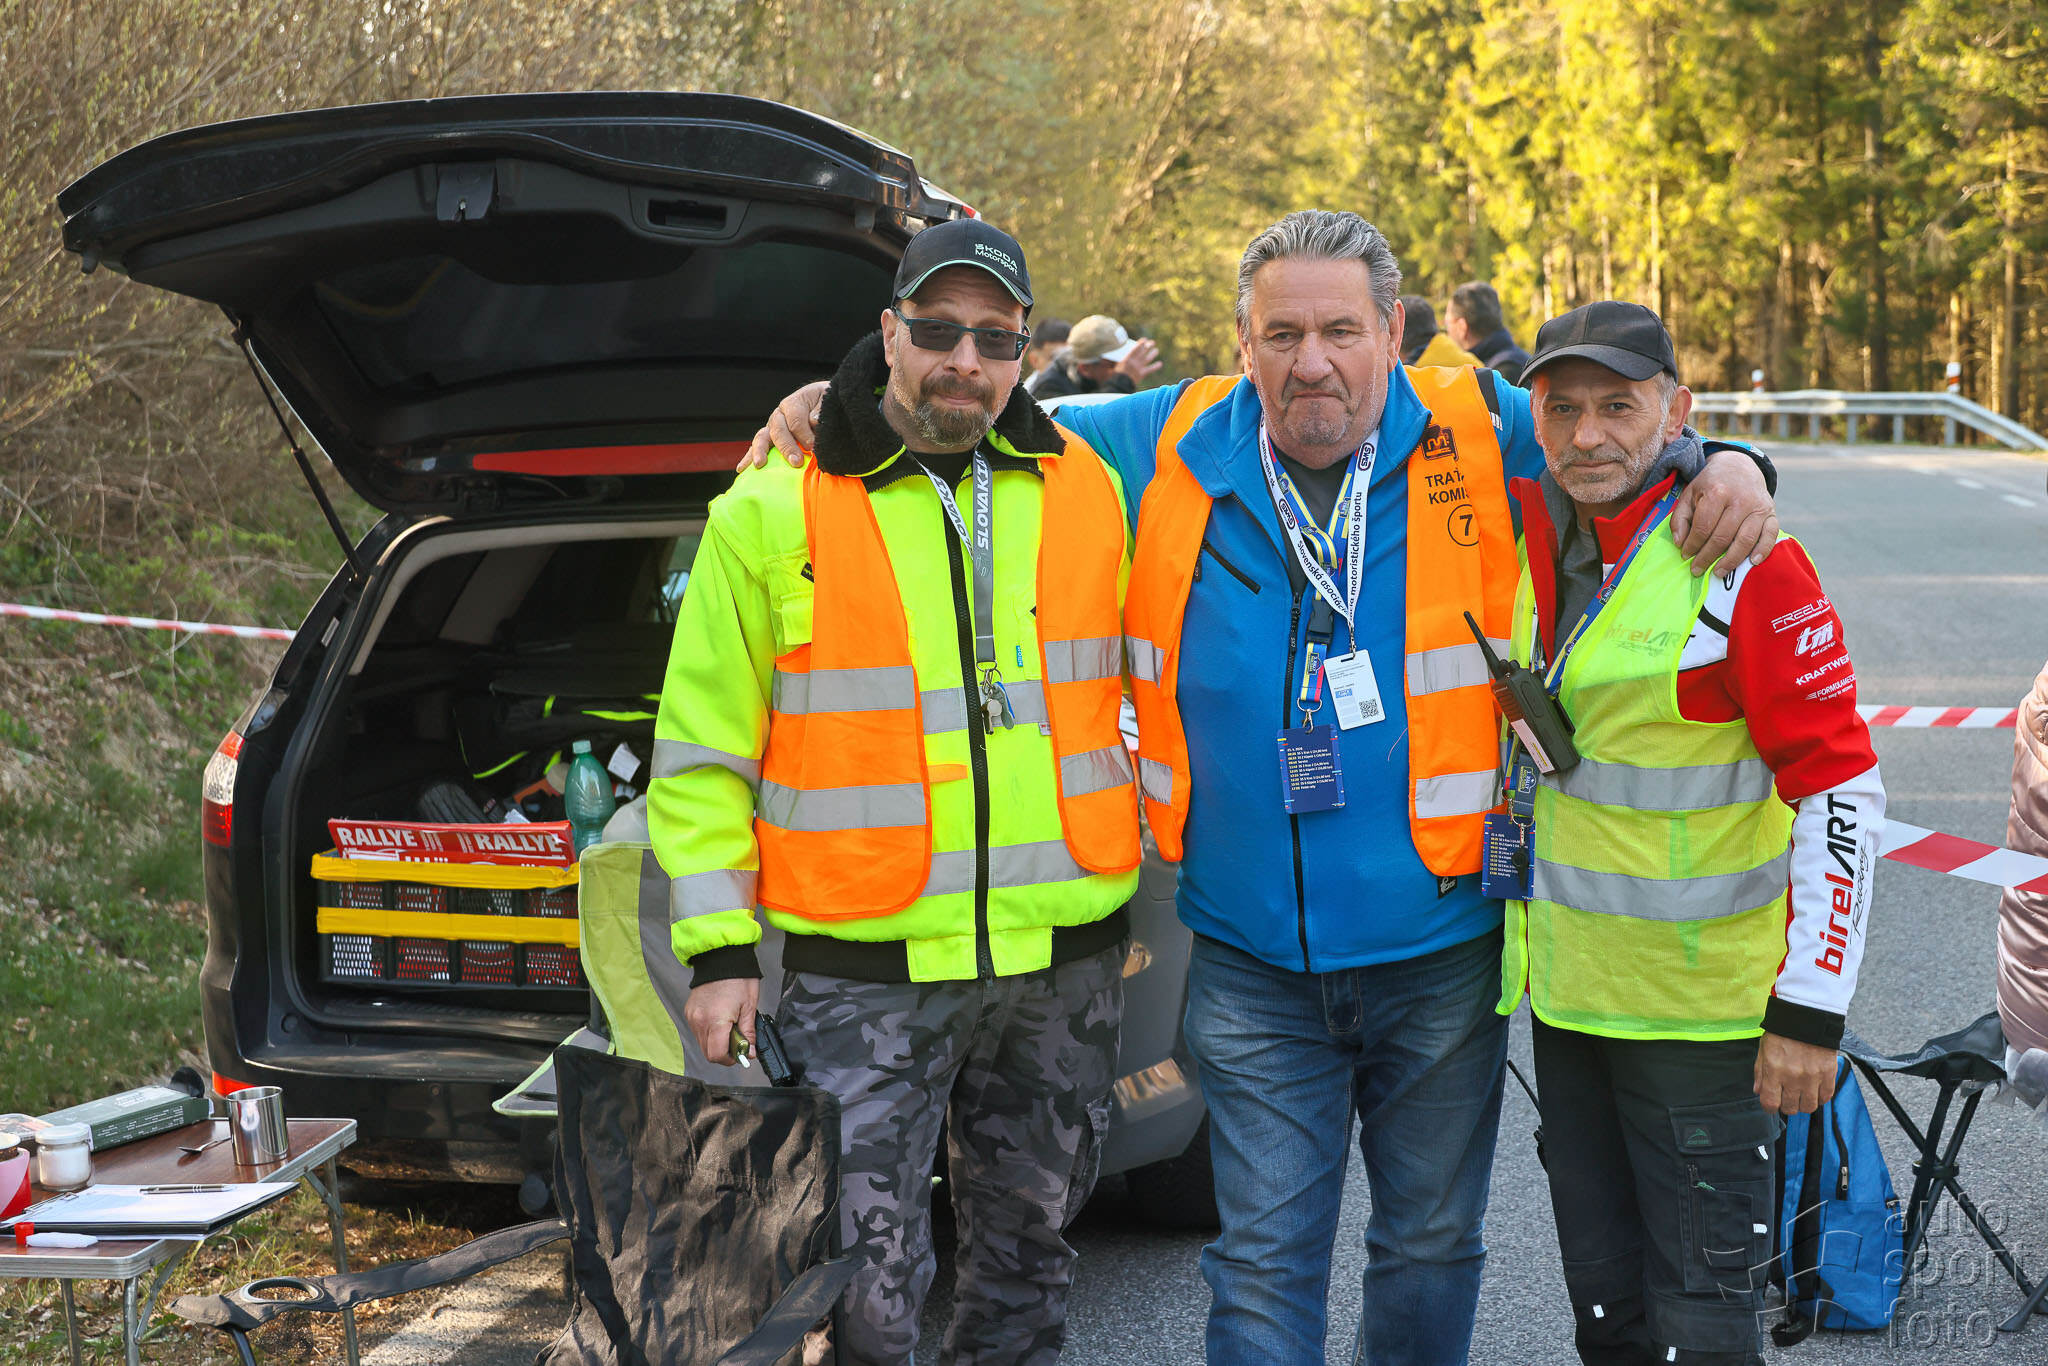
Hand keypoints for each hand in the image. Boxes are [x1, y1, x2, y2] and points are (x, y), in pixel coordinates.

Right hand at [684, 976, 759, 1063]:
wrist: (721, 958)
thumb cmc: (738, 978)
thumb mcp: (749, 1006)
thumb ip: (748, 1033)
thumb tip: (750, 1052)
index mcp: (716, 1020)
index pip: (716, 1055)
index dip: (730, 1058)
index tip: (740, 1052)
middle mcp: (699, 1021)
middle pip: (708, 1053)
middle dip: (724, 1052)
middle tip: (737, 1041)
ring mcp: (692, 1017)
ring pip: (702, 1044)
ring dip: (716, 1043)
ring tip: (729, 1028)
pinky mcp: (689, 1012)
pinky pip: (698, 1031)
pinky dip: (708, 1032)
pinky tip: (719, 1021)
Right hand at [738, 381, 830, 470]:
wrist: (827, 405)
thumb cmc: (829, 404)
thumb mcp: (829, 401)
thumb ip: (822, 410)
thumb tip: (814, 421)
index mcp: (795, 403)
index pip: (795, 419)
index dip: (803, 433)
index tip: (812, 446)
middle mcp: (780, 414)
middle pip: (778, 429)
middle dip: (786, 447)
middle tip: (796, 462)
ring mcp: (773, 427)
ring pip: (762, 437)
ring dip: (761, 451)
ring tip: (759, 464)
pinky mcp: (770, 439)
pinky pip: (757, 448)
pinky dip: (749, 457)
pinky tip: (742, 469)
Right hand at [1114, 338, 1162, 384]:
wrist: (1120, 385)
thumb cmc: (1116, 376)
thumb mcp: (1115, 366)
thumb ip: (1117, 361)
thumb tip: (1110, 358)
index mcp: (1128, 358)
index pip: (1136, 348)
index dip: (1141, 343)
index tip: (1145, 340)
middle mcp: (1135, 361)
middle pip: (1144, 351)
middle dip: (1149, 346)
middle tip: (1152, 343)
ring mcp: (1139, 367)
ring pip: (1148, 358)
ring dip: (1153, 353)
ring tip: (1156, 350)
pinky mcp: (1142, 373)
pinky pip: (1151, 369)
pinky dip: (1156, 366)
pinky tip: (1160, 364)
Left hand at [1669, 449, 1778, 574]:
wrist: (1739, 466)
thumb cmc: (1711, 484)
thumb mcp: (1689, 494)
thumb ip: (1680, 518)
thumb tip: (1679, 543)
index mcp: (1717, 492)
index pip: (1703, 527)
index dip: (1692, 545)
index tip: (1685, 556)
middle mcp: (1740, 499)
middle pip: (1722, 536)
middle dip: (1707, 557)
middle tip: (1697, 570)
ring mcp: (1758, 507)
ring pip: (1745, 539)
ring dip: (1731, 560)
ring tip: (1718, 572)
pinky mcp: (1772, 513)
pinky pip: (1770, 535)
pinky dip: (1763, 550)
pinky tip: (1753, 562)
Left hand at [1754, 1032, 1839, 1114]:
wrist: (1807, 1016)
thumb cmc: (1783, 1032)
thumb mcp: (1764, 1049)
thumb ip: (1760, 1072)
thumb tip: (1758, 1091)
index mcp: (1774, 1070)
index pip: (1770, 1103)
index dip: (1770, 1107)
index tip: (1772, 1104)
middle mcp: (1793, 1077)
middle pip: (1790, 1108)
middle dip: (1787, 1105)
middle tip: (1787, 1097)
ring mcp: (1812, 1077)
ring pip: (1809, 1107)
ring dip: (1804, 1104)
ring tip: (1802, 1095)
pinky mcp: (1828, 1074)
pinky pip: (1826, 1097)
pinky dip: (1820, 1097)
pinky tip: (1815, 1090)